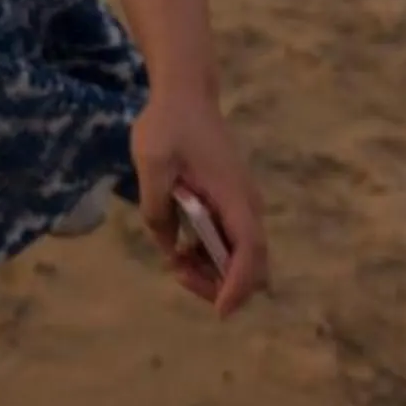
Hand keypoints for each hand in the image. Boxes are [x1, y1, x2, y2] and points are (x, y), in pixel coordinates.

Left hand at [132, 86, 270, 316]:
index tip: (219, 310)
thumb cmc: (169, 124)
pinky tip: (180, 247)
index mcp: (233, 197)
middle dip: (221, 283)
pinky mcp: (233, 204)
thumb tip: (168, 244)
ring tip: (175, 262)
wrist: (186, 95)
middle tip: (178, 272)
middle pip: (253, 265)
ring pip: (243, 258)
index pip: (248, 251)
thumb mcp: (151, 162)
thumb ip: (156, 206)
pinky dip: (211, 255)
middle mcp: (247, 206)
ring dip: (214, 271)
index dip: (236, 285)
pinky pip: (231, 243)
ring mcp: (242, 205)